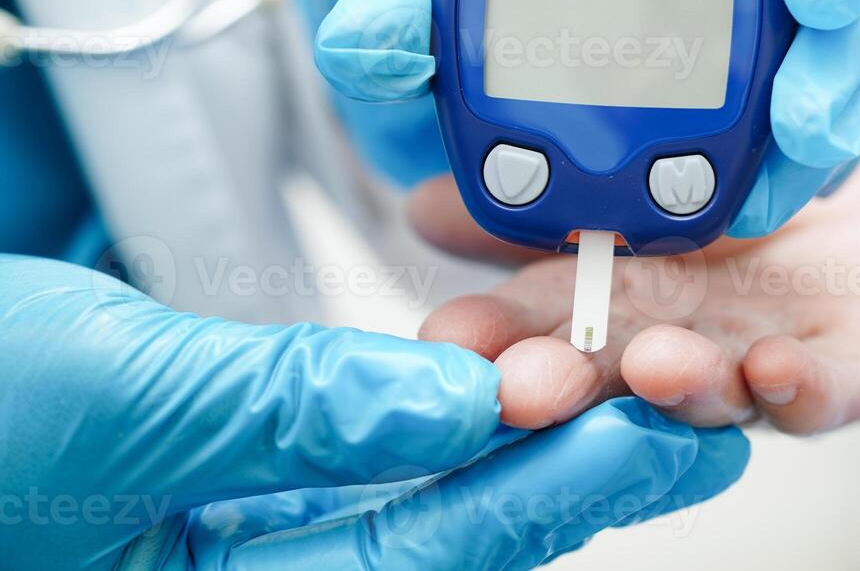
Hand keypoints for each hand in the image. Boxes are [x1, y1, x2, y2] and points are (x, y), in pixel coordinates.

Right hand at [0, 255, 747, 569]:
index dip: (546, 493)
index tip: (650, 430)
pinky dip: (452, 396)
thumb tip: (448, 404)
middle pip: (449, 527)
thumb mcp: (110, 403)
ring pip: (425, 482)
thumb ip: (283, 409)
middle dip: (576, 468)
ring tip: (641, 375)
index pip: (422, 554)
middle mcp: (256, 559)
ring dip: (531, 427)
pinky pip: (373, 435)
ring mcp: (256, 510)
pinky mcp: (253, 450)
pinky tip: (513, 362)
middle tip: (695, 407)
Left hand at [294, 0, 859, 235]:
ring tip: (767, 202)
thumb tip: (374, 50)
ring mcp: (740, 9)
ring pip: (832, 61)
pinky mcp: (730, 88)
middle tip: (804, 131)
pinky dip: (781, 175)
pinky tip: (752, 214)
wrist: (415, 8)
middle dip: (841, 57)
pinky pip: (786, 129)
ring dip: (822, 134)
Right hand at [409, 166, 859, 431]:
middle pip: (612, 379)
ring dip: (676, 386)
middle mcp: (683, 349)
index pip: (545, 324)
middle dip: (563, 387)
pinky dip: (797, 389)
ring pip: (711, 393)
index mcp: (627, 306)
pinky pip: (822, 394)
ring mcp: (760, 368)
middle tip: (515, 388)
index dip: (493, 338)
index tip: (441, 342)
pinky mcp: (848, 377)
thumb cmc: (772, 228)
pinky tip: (774, 370)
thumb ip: (553, 199)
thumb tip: (425, 200)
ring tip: (650, 364)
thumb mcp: (655, 191)